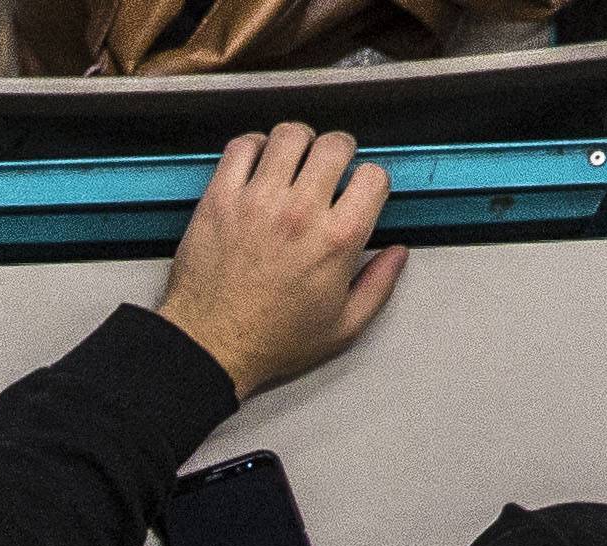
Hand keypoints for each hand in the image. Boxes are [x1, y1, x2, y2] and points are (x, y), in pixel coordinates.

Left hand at [156, 125, 403, 402]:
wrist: (209, 348)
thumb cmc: (271, 341)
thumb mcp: (342, 327)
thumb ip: (378, 286)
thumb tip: (397, 253)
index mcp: (337, 240)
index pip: (372, 176)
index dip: (369, 181)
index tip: (357, 192)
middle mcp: (300, 212)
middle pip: (334, 145)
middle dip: (338, 152)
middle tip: (328, 169)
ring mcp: (257, 202)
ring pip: (289, 135)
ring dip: (297, 143)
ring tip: (292, 163)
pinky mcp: (220, 199)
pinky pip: (241, 147)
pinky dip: (252, 147)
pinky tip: (257, 166)